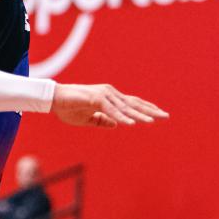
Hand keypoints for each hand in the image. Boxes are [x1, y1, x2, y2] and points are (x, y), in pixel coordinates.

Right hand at [51, 83, 166, 127]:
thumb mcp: (88, 119)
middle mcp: (109, 94)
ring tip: (153, 121)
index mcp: (109, 98)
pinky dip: (122, 117)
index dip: (146, 109)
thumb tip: (117, 124)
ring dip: (139, 115)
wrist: (53, 100)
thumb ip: (102, 120)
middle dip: (150, 110)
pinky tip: (131, 123)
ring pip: (125, 108)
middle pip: (133, 103)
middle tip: (166, 116)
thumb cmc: (69, 108)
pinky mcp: (95, 99)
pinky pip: (111, 110)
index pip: (132, 103)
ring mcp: (103, 95)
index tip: (159, 114)